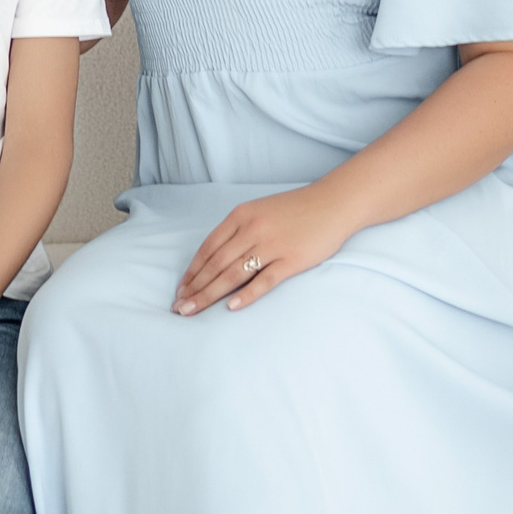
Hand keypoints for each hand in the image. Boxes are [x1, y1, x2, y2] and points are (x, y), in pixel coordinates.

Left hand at [174, 185, 352, 314]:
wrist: (334, 203)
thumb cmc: (296, 210)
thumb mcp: (259, 211)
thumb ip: (238, 231)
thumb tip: (215, 259)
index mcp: (241, 216)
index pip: (208, 248)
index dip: (192, 271)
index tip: (181, 289)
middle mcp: (252, 229)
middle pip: (216, 264)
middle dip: (195, 288)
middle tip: (179, 307)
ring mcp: (272, 245)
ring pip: (233, 274)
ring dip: (210, 294)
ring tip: (193, 310)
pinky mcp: (291, 260)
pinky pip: (264, 280)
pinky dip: (246, 294)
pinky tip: (230, 307)